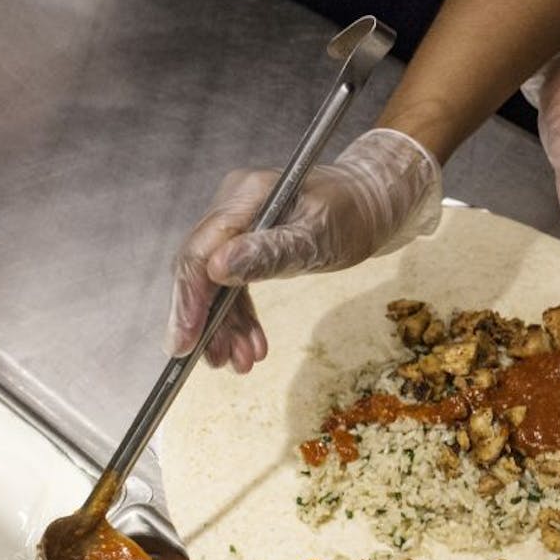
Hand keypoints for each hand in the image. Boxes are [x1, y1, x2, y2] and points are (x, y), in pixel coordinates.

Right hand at [164, 128, 441, 371]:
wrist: (372, 204)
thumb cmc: (353, 214)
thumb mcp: (318, 237)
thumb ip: (270, 252)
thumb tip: (218, 270)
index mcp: (246, 196)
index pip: (199, 251)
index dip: (189, 300)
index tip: (187, 342)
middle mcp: (233, 206)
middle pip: (200, 269)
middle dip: (207, 320)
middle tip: (219, 361)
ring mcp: (238, 224)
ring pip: (216, 283)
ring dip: (225, 325)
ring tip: (241, 363)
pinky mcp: (246, 241)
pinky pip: (233, 283)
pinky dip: (240, 315)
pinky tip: (250, 345)